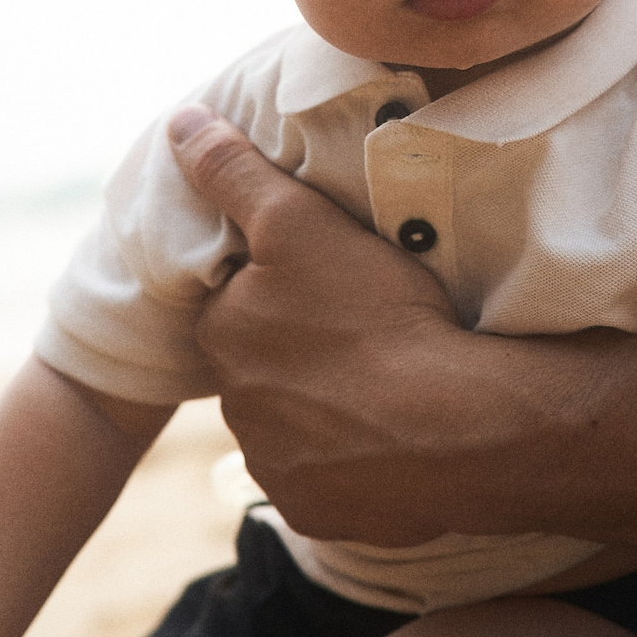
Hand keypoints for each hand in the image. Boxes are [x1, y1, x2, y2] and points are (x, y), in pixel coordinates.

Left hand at [167, 104, 473, 544]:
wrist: (457, 425)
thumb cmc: (377, 312)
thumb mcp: (300, 221)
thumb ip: (234, 173)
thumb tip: (180, 123)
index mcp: (223, 336)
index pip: (240, 305)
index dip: (285, 289)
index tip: (335, 284)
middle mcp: (234, 411)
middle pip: (264, 368)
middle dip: (301, 352)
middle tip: (368, 329)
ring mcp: (276, 469)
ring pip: (294, 426)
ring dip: (327, 409)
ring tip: (389, 383)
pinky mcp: (317, 512)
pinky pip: (329, 481)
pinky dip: (354, 462)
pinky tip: (394, 436)